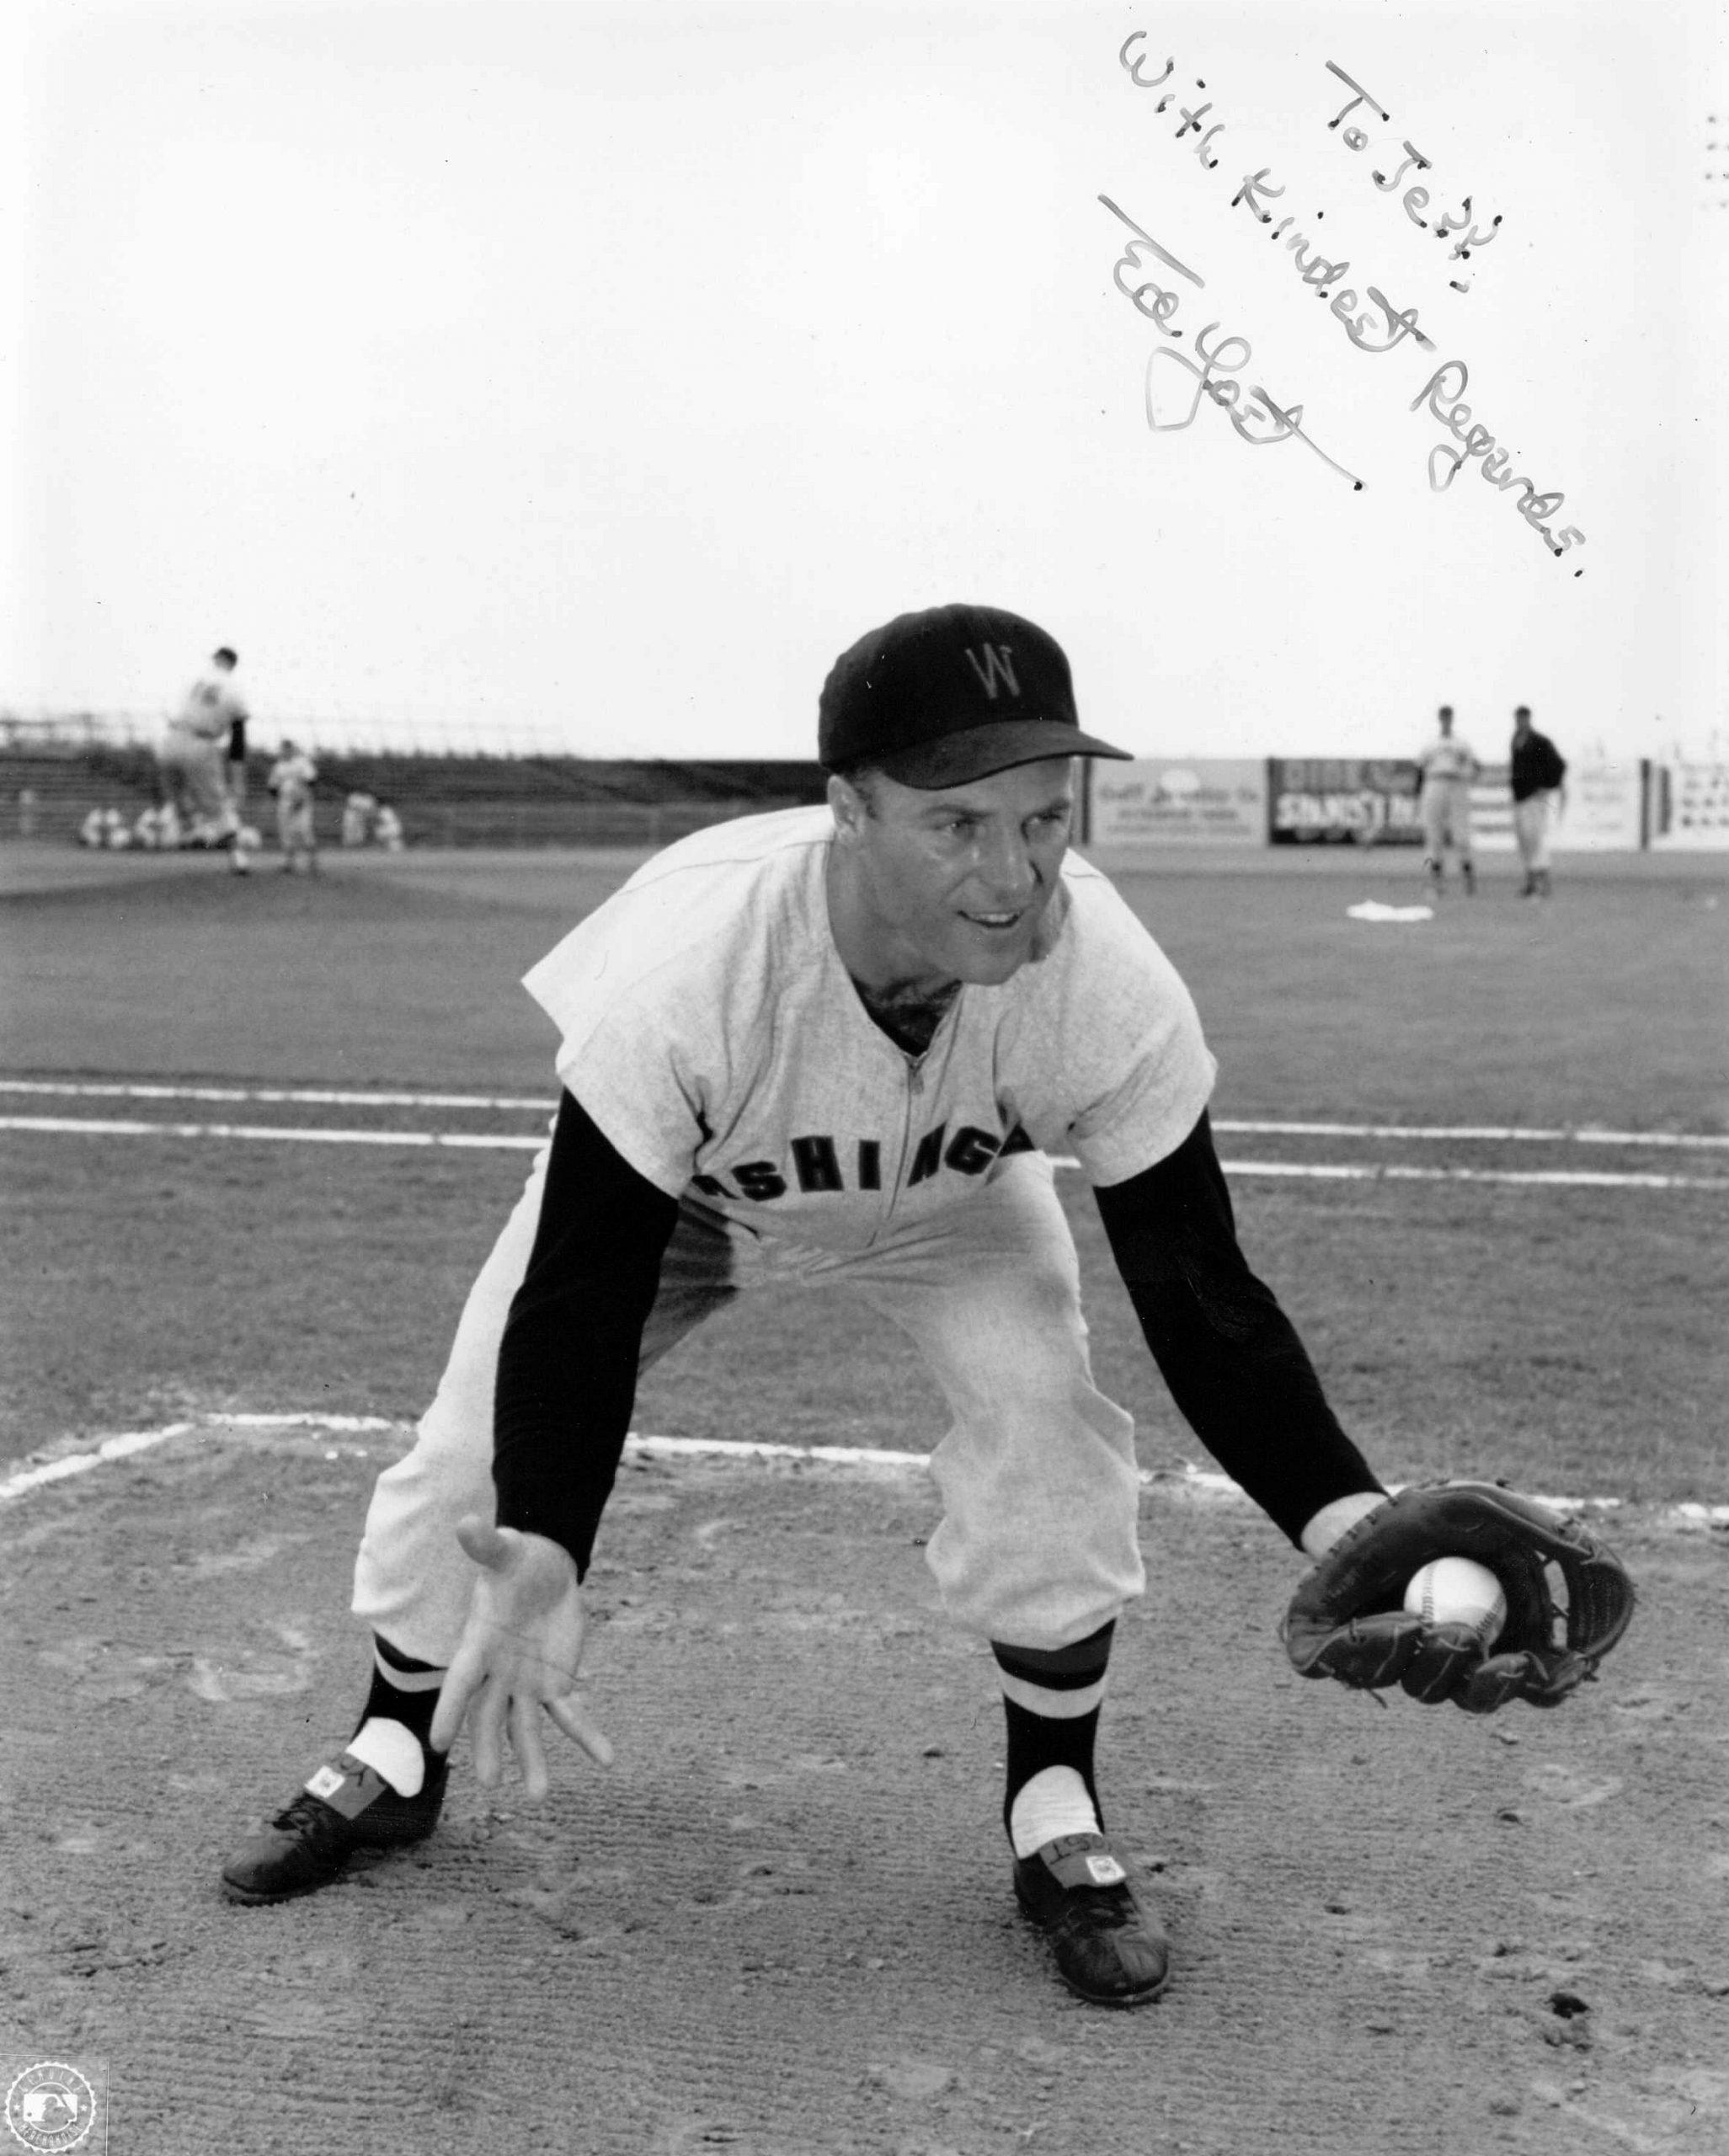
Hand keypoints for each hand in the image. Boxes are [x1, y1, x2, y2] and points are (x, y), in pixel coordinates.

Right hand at [429, 1517, 612, 1796]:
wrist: (545, 1569)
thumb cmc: (515, 1559)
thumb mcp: (503, 1549)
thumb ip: (485, 1543)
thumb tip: (468, 1522)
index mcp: (479, 1643)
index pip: (461, 1680)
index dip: (450, 1709)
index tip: (438, 1743)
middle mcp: (498, 1672)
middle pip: (490, 1717)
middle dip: (489, 1749)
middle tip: (489, 1784)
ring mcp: (526, 1683)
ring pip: (527, 1729)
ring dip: (532, 1760)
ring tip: (538, 1795)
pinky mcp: (557, 1683)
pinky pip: (571, 1715)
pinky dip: (588, 1736)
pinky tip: (607, 1758)